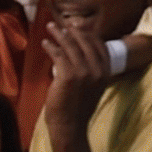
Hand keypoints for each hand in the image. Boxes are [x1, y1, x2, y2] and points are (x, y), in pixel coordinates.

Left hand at [42, 20, 115, 139]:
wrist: (70, 126)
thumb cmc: (79, 108)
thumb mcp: (94, 86)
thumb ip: (92, 70)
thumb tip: (82, 52)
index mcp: (106, 71)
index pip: (99, 45)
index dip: (87, 34)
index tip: (76, 28)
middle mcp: (97, 69)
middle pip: (85, 41)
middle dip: (72, 31)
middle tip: (62, 25)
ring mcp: (84, 71)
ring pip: (70, 45)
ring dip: (59, 34)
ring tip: (50, 28)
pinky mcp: (68, 75)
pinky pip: (59, 54)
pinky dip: (51, 47)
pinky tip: (45, 43)